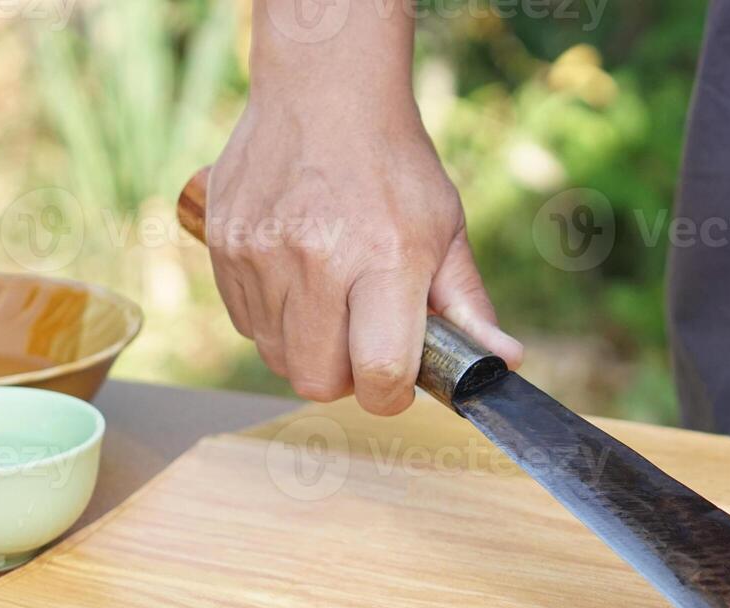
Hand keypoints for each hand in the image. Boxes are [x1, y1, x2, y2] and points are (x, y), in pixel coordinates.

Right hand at [207, 6, 520, 413]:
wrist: (325, 90)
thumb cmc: (394, 165)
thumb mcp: (446, 232)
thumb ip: (469, 308)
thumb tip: (506, 364)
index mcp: (385, 259)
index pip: (379, 371)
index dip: (391, 393)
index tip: (398, 379)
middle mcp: (317, 260)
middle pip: (317, 381)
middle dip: (345, 378)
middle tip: (363, 340)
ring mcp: (262, 253)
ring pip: (277, 357)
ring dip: (307, 348)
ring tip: (332, 301)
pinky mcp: (224, 246)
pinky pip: (246, 324)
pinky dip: (273, 320)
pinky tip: (298, 280)